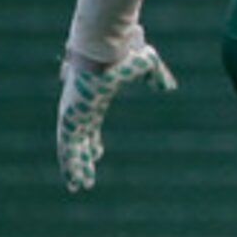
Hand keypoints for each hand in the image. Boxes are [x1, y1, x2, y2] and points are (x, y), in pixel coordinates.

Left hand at [56, 33, 178, 191]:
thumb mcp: (145, 65)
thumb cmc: (122, 54)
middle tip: (82, 178)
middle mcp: (80, 109)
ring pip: (70, 148)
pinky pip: (68, 147)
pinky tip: (74, 179)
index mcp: (93, 101)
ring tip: (76, 187)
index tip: (96, 154)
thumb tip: (169, 88)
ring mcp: (72, 114)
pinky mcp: (69, 117)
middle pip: (78, 140)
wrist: (103, 48)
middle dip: (80, 159)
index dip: (92, 142)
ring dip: (73, 168)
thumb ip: (156, 76)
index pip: (90, 127)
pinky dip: (70, 164)